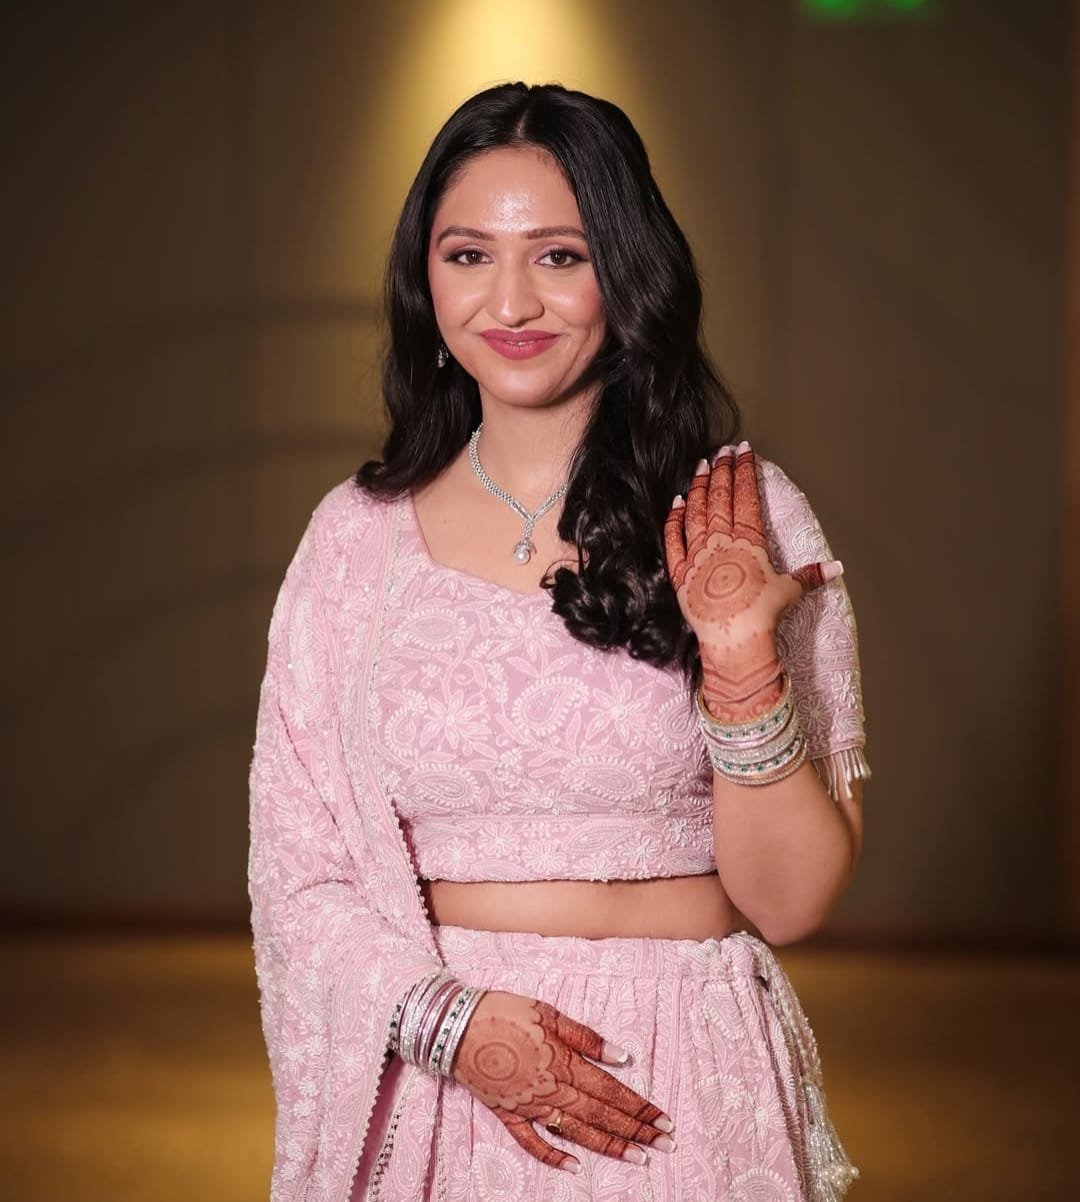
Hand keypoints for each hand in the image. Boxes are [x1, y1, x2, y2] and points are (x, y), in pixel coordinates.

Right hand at [450, 990, 674, 1173]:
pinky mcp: (508, 1115)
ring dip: (609, 1146)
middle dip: (635, 1130)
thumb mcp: (548, 1012)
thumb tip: (622, 1056)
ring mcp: (530, 1107)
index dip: (640, 1107)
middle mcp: (551, 1091)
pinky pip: (533, 1142)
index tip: (665, 1121)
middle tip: (666, 1144)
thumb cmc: (504, 1011)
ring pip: (577, 1132)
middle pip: (601, 1115)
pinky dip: (553, 1157)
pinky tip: (573, 1168)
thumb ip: (585, 1037)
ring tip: (639, 1158)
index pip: (611, 1090)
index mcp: (564, 1063)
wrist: (454, 1026)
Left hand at [664, 442, 841, 723]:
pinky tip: (677, 502)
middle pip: (720, 498)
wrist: (733, 638)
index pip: (746, 497)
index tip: (745, 451)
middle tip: (722, 450)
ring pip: (696, 512)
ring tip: (702, 466)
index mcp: (748, 541)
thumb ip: (811, 575)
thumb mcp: (789, 591)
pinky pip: (673, 539)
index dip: (745, 471)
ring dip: (699, 487)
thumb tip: (838, 568)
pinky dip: (674, 519)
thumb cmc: (763, 615)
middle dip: (722, 470)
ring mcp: (698, 555)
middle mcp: (721, 542)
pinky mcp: (680, 573)